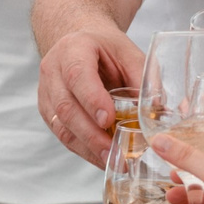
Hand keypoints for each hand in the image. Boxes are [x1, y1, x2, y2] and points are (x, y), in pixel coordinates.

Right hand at [38, 26, 145, 165]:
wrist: (79, 43)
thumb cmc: (106, 48)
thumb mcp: (129, 53)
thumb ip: (143, 77)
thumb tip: (156, 109)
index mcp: (73, 49)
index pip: (77, 76)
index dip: (91, 100)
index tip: (108, 120)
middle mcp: (53, 70)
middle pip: (66, 106)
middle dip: (91, 134)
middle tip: (114, 152)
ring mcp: (46, 92)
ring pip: (61, 125)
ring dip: (87, 147)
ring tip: (112, 161)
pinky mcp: (48, 110)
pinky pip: (62, 134)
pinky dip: (83, 149)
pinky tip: (102, 157)